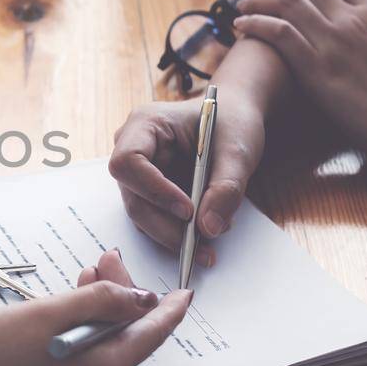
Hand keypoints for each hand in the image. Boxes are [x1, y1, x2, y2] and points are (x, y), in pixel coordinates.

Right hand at [0, 251, 191, 365]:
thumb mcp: (45, 314)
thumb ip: (99, 302)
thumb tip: (141, 300)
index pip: (151, 335)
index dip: (168, 309)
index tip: (187, 292)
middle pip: (123, 341)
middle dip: (117, 299)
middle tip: (100, 261)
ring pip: (99, 354)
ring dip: (93, 317)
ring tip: (77, 281)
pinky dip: (77, 341)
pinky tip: (56, 320)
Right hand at [109, 95, 265, 264]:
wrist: (233, 121)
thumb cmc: (232, 122)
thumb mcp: (238, 150)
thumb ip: (226, 188)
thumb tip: (208, 228)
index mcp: (146, 124)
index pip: (128, 162)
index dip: (153, 190)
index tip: (188, 210)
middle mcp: (133, 148)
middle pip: (134, 197)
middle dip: (167, 225)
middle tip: (201, 244)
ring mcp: (138, 172)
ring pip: (142, 214)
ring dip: (174, 234)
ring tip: (212, 238)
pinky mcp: (148, 191)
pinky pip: (155, 218)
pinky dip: (178, 232)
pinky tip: (206, 231)